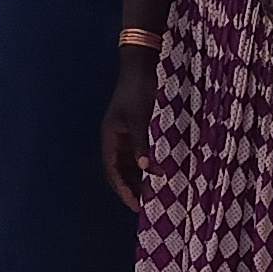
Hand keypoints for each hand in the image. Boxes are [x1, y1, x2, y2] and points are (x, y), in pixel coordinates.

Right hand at [101, 51, 157, 210]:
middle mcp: (117, 139)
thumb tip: (146, 169)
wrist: (143, 65)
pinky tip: (162, 173)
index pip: (113, 172)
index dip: (123, 190)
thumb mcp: (140, 119)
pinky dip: (150, 165)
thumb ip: (142, 144)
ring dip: (142, 179)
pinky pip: (143, 153)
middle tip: (148, 206)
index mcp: (111, 138)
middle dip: (132, 188)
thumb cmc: (138, 91)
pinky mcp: (140, 129)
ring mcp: (128, 134)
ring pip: (133, 164)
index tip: (136, 207)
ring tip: (155, 194)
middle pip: (122, 171)